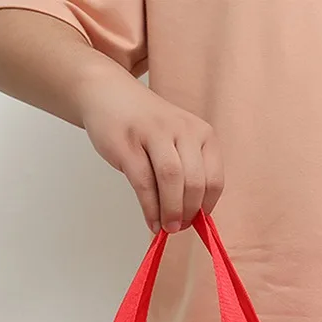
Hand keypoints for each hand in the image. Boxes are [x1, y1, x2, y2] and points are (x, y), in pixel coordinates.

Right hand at [78, 71, 223, 232]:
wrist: (107, 93)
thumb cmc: (147, 127)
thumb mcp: (177, 143)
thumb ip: (189, 174)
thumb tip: (194, 217)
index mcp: (202, 133)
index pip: (215, 179)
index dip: (207, 207)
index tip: (198, 222)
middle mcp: (182, 130)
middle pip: (195, 182)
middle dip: (189, 212)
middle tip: (180, 227)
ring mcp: (154, 133)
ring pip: (172, 180)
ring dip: (171, 210)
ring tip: (168, 227)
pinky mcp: (128, 143)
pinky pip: (143, 182)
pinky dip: (150, 207)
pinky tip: (151, 221)